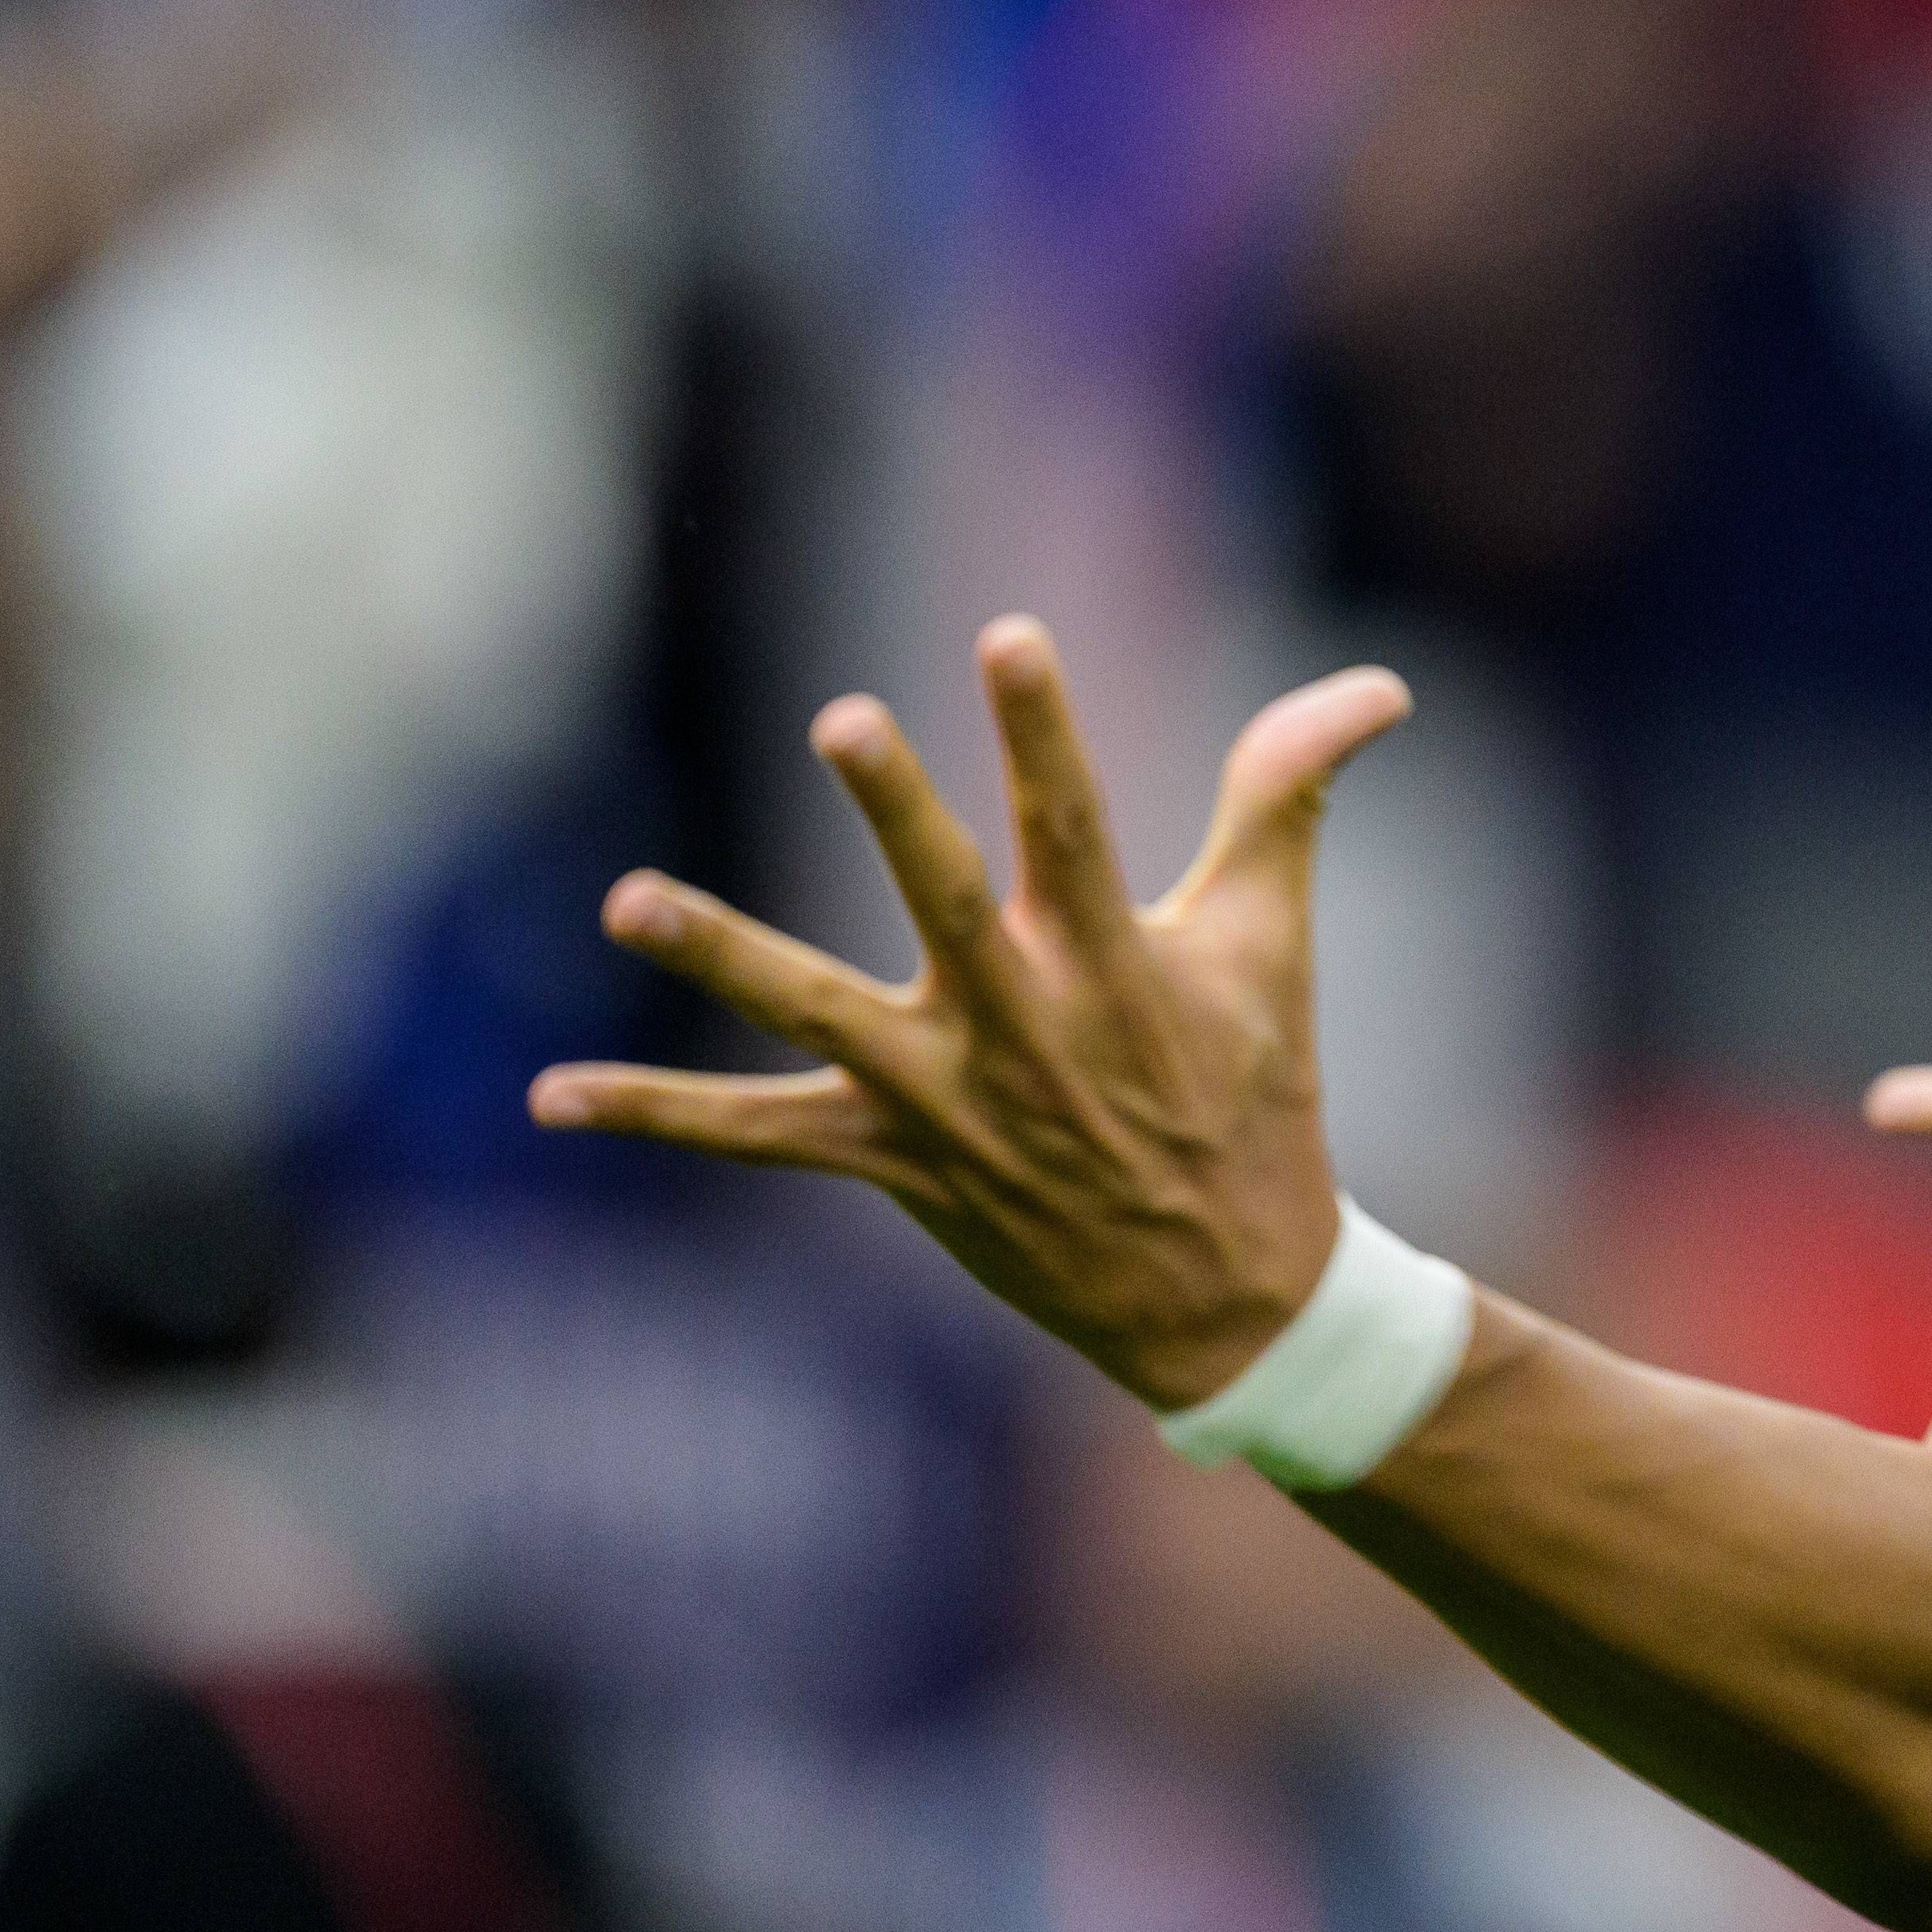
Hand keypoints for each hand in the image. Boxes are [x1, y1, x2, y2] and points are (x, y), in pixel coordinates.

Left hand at [529, 617, 1412, 1408]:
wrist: (1230, 1296)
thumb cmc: (1253, 1094)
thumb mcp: (1273, 943)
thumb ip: (1289, 798)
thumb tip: (1380, 686)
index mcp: (1118, 963)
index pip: (1078, 827)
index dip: (1045, 731)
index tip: (1008, 635)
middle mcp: (1025, 1027)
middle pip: (949, 903)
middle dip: (897, 812)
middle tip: (842, 717)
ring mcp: (948, 1100)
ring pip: (820, 1018)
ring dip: (724, 956)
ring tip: (627, 897)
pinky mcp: (892, 1162)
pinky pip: (754, 1137)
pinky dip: (655, 1115)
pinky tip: (551, 1097)